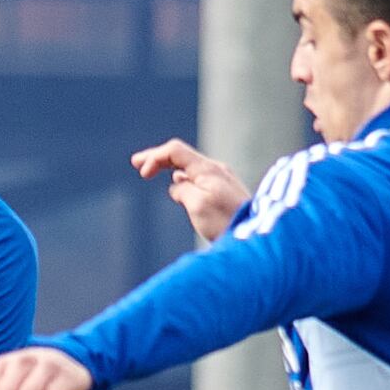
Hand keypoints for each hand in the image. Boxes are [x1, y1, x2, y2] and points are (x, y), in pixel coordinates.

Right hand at [131, 137, 249, 242]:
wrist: (253, 238)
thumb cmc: (225, 221)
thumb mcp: (197, 204)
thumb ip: (182, 190)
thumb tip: (177, 186)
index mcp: (207, 169)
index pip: (175, 151)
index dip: (154, 158)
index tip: (142, 175)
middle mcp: (215, 170)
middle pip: (181, 157)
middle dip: (157, 159)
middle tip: (136, 162)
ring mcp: (220, 182)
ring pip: (189, 169)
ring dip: (169, 169)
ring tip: (151, 172)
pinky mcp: (223, 194)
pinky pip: (198, 180)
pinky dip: (182, 181)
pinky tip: (178, 188)